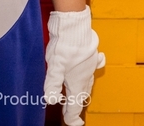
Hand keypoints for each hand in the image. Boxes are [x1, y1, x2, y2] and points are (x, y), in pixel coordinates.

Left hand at [44, 7, 103, 125]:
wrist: (75, 27)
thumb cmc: (65, 46)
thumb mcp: (55, 66)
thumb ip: (52, 84)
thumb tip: (49, 100)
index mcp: (77, 82)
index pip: (75, 104)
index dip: (72, 116)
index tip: (72, 123)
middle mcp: (86, 76)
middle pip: (81, 95)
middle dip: (76, 105)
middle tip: (70, 113)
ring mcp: (90, 65)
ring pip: (88, 83)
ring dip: (82, 91)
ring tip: (79, 96)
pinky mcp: (90, 55)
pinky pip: (94, 67)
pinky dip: (92, 72)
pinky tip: (94, 67)